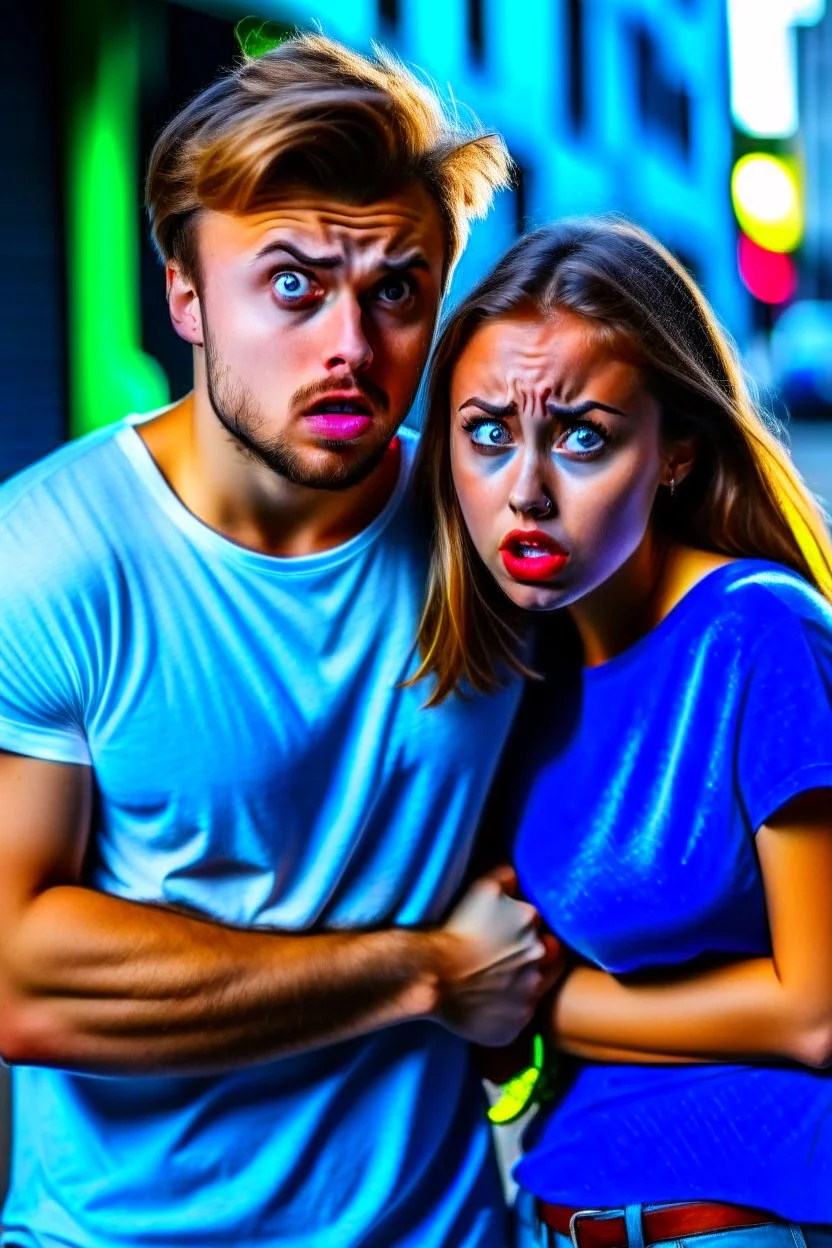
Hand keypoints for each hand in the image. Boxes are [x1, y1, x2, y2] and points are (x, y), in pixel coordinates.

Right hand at [430, 866, 558, 1045]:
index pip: (545, 928)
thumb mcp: (482, 888)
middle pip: (547, 958)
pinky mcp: (516, 1025)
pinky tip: (488, 1003)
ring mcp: (530, 996)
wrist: (432, 976)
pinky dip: (507, 1011)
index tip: (510, 936)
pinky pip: (518, 1017)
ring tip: (495, 981)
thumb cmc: (455, 929)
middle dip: (532, 957)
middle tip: (504, 958)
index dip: (530, 932)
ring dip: (522, 984)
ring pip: (535, 989)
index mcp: (533, 925)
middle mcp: (539, 960)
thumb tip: (517, 879)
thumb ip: (507, 878)